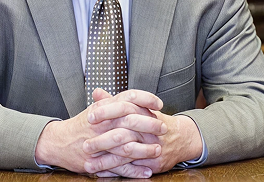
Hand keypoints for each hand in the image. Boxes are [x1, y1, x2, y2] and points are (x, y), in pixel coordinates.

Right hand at [35, 88, 163, 176]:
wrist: (59, 142)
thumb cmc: (81, 124)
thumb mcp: (96, 109)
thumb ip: (114, 102)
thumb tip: (135, 97)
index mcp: (103, 108)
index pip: (128, 97)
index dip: (145, 99)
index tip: (159, 103)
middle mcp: (102, 123)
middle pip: (130, 121)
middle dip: (150, 125)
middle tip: (164, 128)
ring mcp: (100, 143)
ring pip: (126, 146)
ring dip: (144, 149)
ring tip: (158, 150)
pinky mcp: (97, 162)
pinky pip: (119, 167)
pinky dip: (134, 170)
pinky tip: (147, 170)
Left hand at [84, 91, 202, 176]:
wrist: (179, 137)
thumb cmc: (152, 120)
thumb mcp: (136, 107)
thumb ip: (114, 100)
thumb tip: (96, 92)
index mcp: (141, 111)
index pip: (122, 108)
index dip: (105, 112)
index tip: (89, 117)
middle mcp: (146, 129)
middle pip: (122, 133)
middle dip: (102, 141)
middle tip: (85, 145)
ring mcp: (150, 146)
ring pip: (126, 154)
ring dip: (105, 161)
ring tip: (88, 163)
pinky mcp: (153, 162)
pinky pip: (132, 169)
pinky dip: (116, 171)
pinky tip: (102, 172)